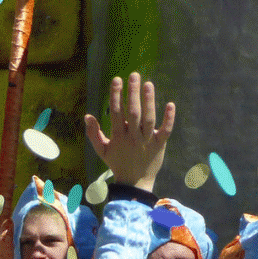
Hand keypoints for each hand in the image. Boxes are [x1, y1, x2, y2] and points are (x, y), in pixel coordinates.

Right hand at [84, 73, 175, 191]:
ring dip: (149, 101)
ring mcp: (147, 141)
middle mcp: (132, 137)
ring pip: (149, 119)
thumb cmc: (117, 163)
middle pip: (133, 112)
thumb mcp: (102, 150)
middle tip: (134, 75)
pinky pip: (165, 130)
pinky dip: (169, 118)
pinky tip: (170, 104)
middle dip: (133, 93)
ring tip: (148, 84)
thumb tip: (87, 116)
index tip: (116, 80)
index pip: (116, 112)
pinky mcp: (160, 144)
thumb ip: (94, 133)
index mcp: (118, 137)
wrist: (135, 183)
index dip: (116, 95)